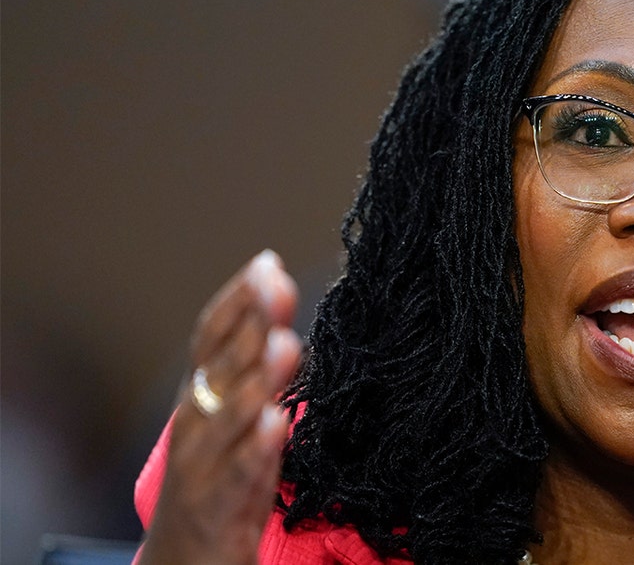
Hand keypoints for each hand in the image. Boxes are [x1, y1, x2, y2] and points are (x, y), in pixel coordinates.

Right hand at [139, 250, 303, 563]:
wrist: (183, 561)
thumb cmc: (219, 478)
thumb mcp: (236, 418)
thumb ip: (256, 369)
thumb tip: (282, 317)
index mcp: (202, 394)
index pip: (211, 336)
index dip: (236, 299)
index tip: (266, 263)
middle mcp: (195, 421)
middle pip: (221, 364)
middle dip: (250, 323)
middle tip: (278, 285)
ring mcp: (201, 464)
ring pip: (227, 416)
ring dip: (256, 378)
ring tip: (285, 345)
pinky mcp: (215, 506)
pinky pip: (237, 474)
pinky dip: (255, 449)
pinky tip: (277, 424)